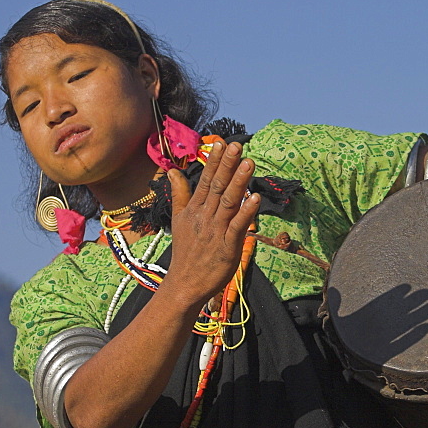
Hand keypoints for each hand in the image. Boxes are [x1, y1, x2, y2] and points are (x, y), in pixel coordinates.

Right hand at [165, 141, 261, 307]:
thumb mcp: (178, 219)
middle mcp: (205, 217)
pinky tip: (256, 199)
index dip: (214, 162)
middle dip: (227, 165)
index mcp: (195, 209)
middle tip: (236, 146)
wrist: (184, 284)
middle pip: (218, 187)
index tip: (222, 143)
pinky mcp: (227, 247)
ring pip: (229, 203)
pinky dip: (247, 213)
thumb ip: (179, 194)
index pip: (206, 181)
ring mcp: (216, 231)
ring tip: (248, 163)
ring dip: (239, 182)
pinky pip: (238, 227)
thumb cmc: (185, 252)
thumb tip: (172, 171)